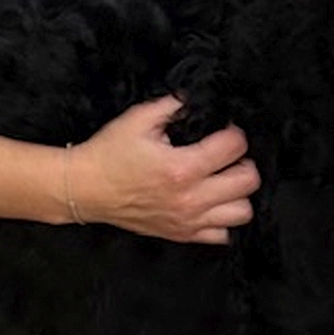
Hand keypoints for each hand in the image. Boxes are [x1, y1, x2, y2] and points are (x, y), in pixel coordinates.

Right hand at [67, 95, 260, 243]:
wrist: (85, 189)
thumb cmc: (109, 154)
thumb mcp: (139, 119)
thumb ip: (174, 105)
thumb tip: (197, 99)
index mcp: (182, 167)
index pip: (235, 147)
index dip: (234, 133)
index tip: (223, 131)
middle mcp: (190, 198)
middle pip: (248, 182)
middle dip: (243, 162)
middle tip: (227, 156)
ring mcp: (187, 220)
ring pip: (241, 212)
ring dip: (237, 194)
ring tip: (222, 181)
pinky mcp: (181, 234)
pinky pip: (221, 236)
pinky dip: (223, 220)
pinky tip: (211, 204)